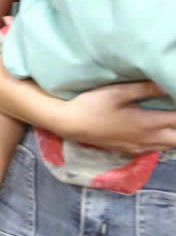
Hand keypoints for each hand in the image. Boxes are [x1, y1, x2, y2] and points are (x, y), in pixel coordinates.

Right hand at [60, 82, 175, 153]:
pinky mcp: (129, 151)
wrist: (70, 124)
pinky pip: (155, 150)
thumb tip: (166, 85)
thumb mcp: (117, 92)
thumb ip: (144, 89)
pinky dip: (164, 142)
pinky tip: (158, 133)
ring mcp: (138, 147)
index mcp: (147, 123)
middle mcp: (147, 138)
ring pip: (169, 147)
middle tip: (174, 115)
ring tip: (171, 124)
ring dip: (174, 135)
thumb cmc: (92, 105)